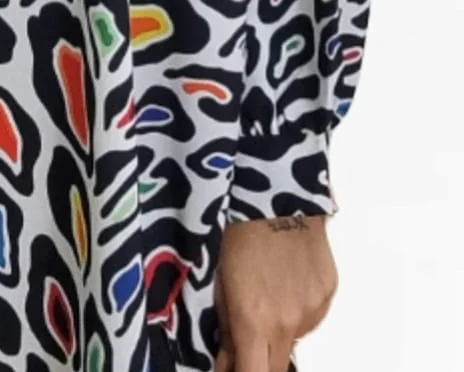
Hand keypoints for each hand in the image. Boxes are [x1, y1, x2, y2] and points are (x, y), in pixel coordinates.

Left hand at [212, 215, 337, 371]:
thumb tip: (227, 363)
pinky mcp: (328, 295)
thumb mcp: (221, 284)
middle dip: (263, 361)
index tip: (237, 368)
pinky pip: (311, 315)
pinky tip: (286, 278)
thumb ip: (227, 331)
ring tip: (269, 290)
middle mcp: (288, 324)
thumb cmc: (239, 234)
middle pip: (278, 368)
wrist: (278, 197)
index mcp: (254, 323)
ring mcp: (313, 311)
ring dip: (280, 329)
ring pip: (295, 338)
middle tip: (252, 340)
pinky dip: (297, 307)